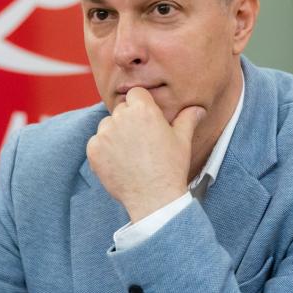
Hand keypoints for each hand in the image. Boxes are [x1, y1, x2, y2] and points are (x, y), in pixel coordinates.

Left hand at [87, 88, 205, 221]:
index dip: (141, 105)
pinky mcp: (93, 150)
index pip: (136, 94)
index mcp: (143, 110)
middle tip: (140, 141)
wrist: (154, 197)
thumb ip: (187, 119)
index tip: (146, 121)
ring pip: (106, 126)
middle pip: (121, 110)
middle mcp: (121, 118)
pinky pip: (96, 143)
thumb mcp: (183, 140)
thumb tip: (198, 109)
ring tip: (130, 155)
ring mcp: (105, 134)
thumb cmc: (171, 168)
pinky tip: (119, 163)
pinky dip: (104, 151)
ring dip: (114, 135)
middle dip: (128, 121)